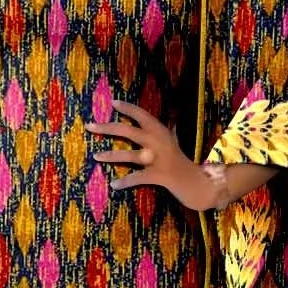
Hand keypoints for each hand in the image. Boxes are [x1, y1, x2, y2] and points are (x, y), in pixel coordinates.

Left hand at [85, 99, 215, 209]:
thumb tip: (158, 122)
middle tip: (89, 126)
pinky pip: (138, 178)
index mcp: (160, 131)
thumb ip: (163, 131)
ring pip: (129, 155)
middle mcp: (158, 141)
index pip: (142, 115)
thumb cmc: (181, 161)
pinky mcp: (158, 176)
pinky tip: (114, 184)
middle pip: (128, 131)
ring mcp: (158, 159)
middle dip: (107, 128)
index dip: (128, 108)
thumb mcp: (172, 142)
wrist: (198, 182)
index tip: (113, 103)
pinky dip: (125, 182)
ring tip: (95, 156)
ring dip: (110, 155)